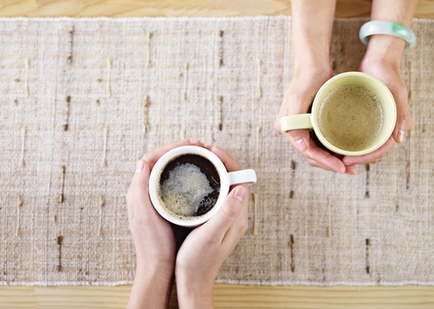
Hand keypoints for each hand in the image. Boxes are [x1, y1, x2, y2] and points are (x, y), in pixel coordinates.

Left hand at [126, 139, 204, 308]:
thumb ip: (140, 191)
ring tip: (202, 157)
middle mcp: (145, 193)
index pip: (151, 159)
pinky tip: (200, 178)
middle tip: (200, 147)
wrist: (157, 268)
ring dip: (184, 162)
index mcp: (138, 192)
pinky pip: (175, 184)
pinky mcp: (166, 208)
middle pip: (162, 163)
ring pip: (169, 173)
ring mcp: (156, 201)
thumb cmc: (152, 245)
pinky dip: (187, 176)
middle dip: (180, 151)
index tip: (189, 144)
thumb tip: (141, 162)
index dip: (170, 148)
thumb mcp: (144, 217)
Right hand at [175, 146, 249, 308]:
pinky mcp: (216, 221)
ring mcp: (226, 218)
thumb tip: (240, 189)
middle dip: (221, 162)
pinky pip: (216, 194)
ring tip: (198, 160)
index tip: (212, 151)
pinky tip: (194, 182)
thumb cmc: (198, 261)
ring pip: (224, 186)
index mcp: (237, 217)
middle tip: (203, 151)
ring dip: (214, 171)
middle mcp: (235, 215)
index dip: (228, 161)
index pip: (241, 179)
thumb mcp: (212, 235)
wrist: (192, 281)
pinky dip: (208, 183)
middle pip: (233, 179)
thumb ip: (227, 213)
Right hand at [274, 65, 357, 174]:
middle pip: (313, 155)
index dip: (324, 162)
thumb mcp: (299, 98)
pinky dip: (334, 149)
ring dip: (333, 160)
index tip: (341, 167)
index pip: (307, 151)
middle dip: (331, 165)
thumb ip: (295, 122)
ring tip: (351, 166)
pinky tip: (346, 153)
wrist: (312, 65)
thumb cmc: (306, 78)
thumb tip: (301, 145)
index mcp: (286, 127)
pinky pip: (323, 142)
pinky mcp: (312, 124)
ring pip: (319, 151)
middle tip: (350, 170)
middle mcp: (293, 131)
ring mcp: (302, 128)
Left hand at [342, 35, 411, 165]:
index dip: (364, 158)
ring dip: (351, 153)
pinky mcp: (365, 117)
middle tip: (337, 161)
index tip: (347, 161)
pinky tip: (333, 141)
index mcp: (394, 126)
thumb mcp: (396, 92)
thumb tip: (399, 139)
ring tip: (334, 155)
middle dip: (356, 159)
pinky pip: (356, 134)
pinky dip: (347, 140)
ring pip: (363, 145)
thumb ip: (401, 113)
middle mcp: (384, 128)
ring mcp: (374, 123)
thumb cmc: (389, 74)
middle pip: (370, 151)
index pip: (379, 151)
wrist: (380, 61)